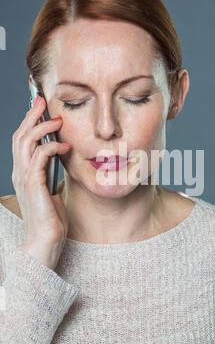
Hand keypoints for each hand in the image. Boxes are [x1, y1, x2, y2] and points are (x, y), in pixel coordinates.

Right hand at [11, 96, 70, 268]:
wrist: (45, 242)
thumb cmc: (51, 220)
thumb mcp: (51, 191)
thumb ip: (51, 174)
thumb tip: (60, 158)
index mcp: (24, 174)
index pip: (21, 141)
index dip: (29, 123)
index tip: (40, 108)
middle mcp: (20, 173)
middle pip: (20, 136)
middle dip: (32, 116)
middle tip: (43, 101)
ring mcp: (24, 179)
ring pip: (26, 142)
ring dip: (42, 127)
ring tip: (58, 120)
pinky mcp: (33, 185)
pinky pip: (39, 157)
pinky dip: (51, 147)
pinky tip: (65, 146)